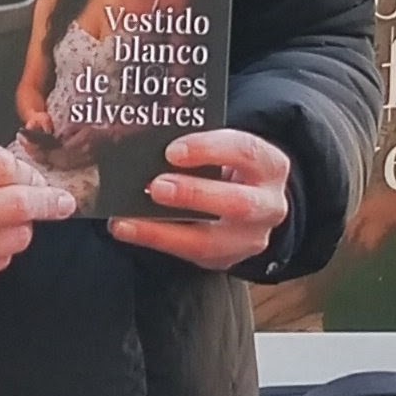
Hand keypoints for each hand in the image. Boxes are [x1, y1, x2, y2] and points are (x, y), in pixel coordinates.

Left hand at [108, 127, 292, 269]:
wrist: (255, 204)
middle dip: (194, 195)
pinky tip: (126, 228)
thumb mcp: (229, 151)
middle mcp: (268, 205)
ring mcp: (249, 239)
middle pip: (238, 204)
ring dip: (164, 230)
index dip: (210, 149)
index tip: (173, 150)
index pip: (246, 152)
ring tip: (127, 220)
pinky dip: (154, 240)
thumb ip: (201, 146)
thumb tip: (147, 136)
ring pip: (210, 242)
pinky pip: (188, 255)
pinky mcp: (226, 259)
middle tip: (157, 186)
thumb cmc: (232, 168)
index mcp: (270, 166)